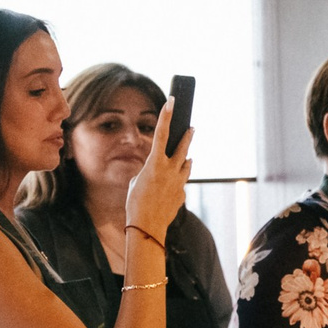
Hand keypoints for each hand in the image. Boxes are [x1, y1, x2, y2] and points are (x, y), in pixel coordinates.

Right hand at [124, 92, 192, 243]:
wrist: (147, 226)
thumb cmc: (135, 204)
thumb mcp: (137, 183)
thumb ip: (149, 173)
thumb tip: (160, 173)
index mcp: (154, 163)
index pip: (161, 133)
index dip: (166, 116)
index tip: (172, 101)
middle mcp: (170, 170)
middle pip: (183, 147)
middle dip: (187, 136)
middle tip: (192, 127)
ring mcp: (179, 182)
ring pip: (186, 165)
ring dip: (186, 160)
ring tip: (187, 156)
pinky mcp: (182, 194)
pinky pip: (181, 183)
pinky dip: (178, 182)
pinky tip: (170, 190)